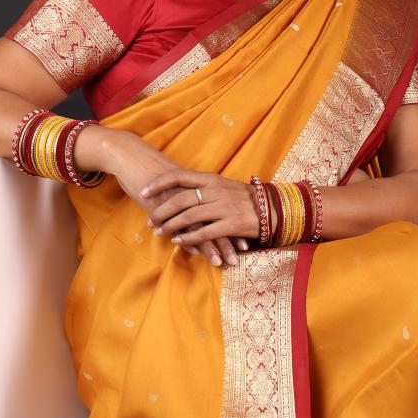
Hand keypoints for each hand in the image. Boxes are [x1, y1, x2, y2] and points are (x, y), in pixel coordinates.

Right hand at [81, 129, 253, 267]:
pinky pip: (177, 225)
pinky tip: (196, 252)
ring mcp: (180, 201)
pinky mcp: (165, 207)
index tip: (245, 244)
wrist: (135, 159)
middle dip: (227, 242)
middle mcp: (194, 194)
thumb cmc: (158, 173)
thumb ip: (194, 197)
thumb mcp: (181, 185)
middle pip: (215, 221)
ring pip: (199, 226)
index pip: (223, 211)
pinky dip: (188, 239)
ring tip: (220, 263)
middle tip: (236, 260)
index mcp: (201, 188)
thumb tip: (206, 212)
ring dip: (210, 247)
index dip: (233, 228)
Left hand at [140, 168, 260, 267]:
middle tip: (149, 221)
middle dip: (161, 210)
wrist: (274, 208)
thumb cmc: (247, 198)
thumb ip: (205, 187)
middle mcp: (216, 191)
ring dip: (171, 226)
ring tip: (159, 233)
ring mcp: (224, 207)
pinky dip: (189, 238)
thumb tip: (182, 190)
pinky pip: (205, 232)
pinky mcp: (232, 224)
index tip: (143, 191)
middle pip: (180, 199)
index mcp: (212, 179)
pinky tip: (179, 242)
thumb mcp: (225, 186)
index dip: (159, 183)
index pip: (179, 176)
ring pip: (189, 216)